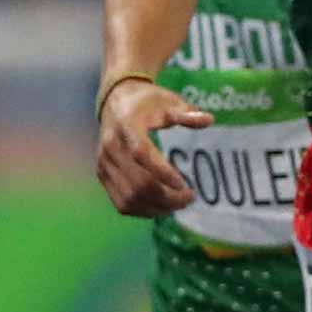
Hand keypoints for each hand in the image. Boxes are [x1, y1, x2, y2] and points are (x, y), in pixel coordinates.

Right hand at [96, 79, 213, 217]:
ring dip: (156, 207)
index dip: (162, 172)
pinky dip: (143, 210)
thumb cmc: (147, 102)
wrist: (116, 101)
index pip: (141, 154)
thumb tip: (209, 120)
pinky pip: (121, 202)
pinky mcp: (102, 175)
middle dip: (166, 197)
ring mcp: (104, 164)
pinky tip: (163, 206)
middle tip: (190, 197)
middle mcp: (111, 147)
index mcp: (127, 126)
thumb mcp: (169, 101)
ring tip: (179, 204)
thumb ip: (187, 113)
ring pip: (129, 198)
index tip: (184, 184)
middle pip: (137, 183)